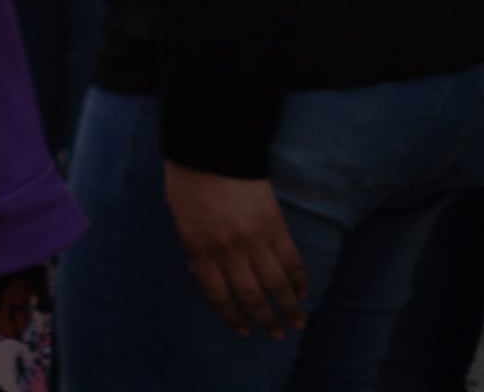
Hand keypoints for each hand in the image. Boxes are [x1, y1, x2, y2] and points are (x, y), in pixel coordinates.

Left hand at [166, 161, 308, 339]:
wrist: (211, 148)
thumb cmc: (188, 180)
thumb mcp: (180, 217)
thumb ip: (193, 248)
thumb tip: (202, 274)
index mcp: (200, 248)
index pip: (218, 295)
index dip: (232, 316)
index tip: (244, 331)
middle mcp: (227, 251)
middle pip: (250, 295)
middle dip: (265, 319)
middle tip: (276, 334)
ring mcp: (253, 240)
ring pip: (275, 284)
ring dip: (289, 307)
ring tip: (297, 322)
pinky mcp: (275, 227)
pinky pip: (291, 261)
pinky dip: (299, 279)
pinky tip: (302, 292)